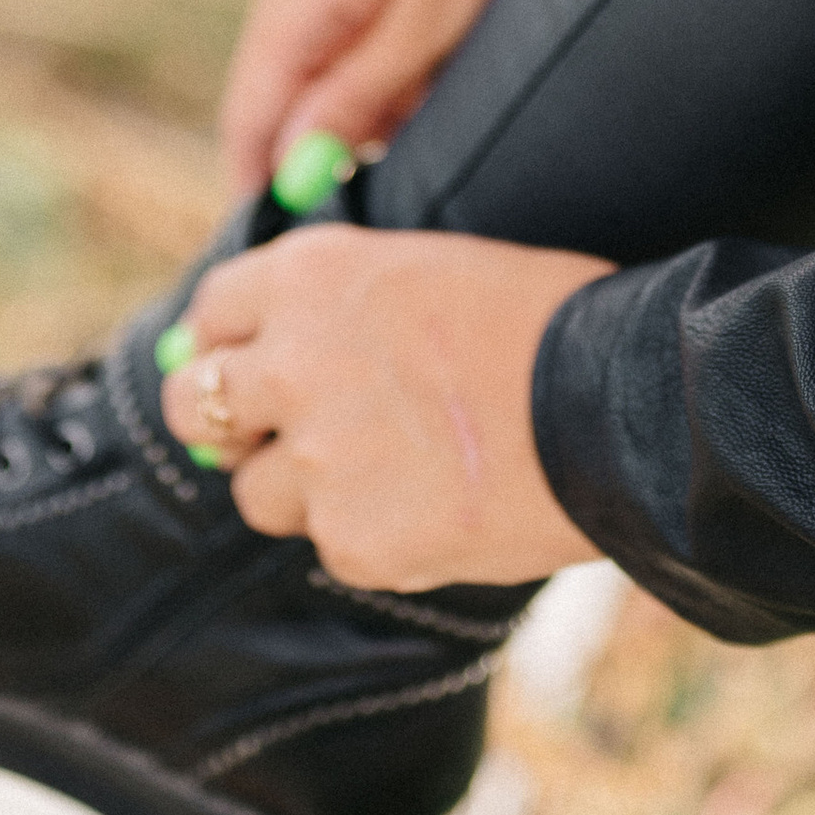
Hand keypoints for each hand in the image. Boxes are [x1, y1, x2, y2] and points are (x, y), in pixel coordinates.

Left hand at [157, 223, 611, 587]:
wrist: (619, 404)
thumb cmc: (548, 317)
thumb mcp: (425, 268)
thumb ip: (340, 303)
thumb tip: (268, 342)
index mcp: (309, 277)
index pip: (213, 312)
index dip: (232, 342)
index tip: (253, 364)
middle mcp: (290, 362)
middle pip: (195, 407)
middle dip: (226, 423)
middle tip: (272, 436)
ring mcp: (315, 458)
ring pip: (258, 493)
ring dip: (305, 489)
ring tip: (395, 473)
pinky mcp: (353, 540)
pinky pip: (333, 546)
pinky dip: (375, 536)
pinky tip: (441, 509)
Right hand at [218, 0, 605, 192]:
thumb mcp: (440, 18)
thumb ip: (361, 92)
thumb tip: (292, 164)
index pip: (247, 114)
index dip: (260, 185)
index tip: (291, 244)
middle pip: (274, 86)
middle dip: (318, 145)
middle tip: (386, 191)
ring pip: (315, 51)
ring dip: (358, 98)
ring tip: (430, 115)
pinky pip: (342, 12)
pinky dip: (378, 51)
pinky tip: (437, 59)